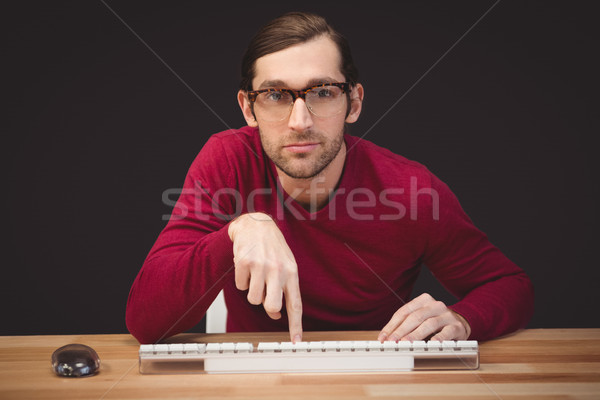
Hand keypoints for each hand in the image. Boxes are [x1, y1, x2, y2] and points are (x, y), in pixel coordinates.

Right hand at [228, 212, 302, 341]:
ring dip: (252, 290)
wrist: (256, 223)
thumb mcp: (283, 267)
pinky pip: (241, 286)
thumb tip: (275, 314)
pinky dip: (242, 280)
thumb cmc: (271, 247)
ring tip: (255, 274)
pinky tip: (247, 266)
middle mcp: (278, 269)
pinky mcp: (244, 262)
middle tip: (263, 293)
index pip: (295, 304)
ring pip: (253, 299)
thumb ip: (282, 290)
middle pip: (271, 305)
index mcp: (291, 272)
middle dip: (266, 306)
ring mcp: (261, 265)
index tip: (296, 341)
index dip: (296, 324)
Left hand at [378, 293, 470, 341]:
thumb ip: (406, 325)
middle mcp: (435, 305)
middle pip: (414, 317)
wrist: (461, 322)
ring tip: (406, 343)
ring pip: (429, 324)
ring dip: (415, 334)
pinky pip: (446, 332)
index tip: (384, 337)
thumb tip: (387, 338)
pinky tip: (431, 343)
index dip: (392, 325)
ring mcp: (447, 315)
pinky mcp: (457, 326)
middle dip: (401, 330)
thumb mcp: (421, 319)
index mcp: (423, 300)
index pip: (404, 312)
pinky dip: (438, 338)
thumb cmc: (436, 322)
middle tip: (392, 341)